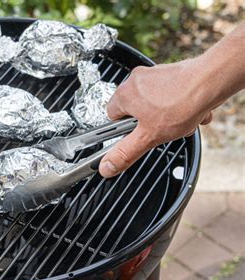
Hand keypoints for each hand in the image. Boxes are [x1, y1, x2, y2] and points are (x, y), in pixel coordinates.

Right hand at [99, 59, 215, 177]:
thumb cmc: (181, 104)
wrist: (211, 82)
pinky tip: (190, 111)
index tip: (138, 134)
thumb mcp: (149, 137)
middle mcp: (135, 80)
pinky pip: (171, 95)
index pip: (112, 118)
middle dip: (151, 124)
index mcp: (123, 94)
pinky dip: (180, 106)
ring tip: (179, 120)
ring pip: (155, 105)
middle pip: (135, 112)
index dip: (125, 130)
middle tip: (162, 129)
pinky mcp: (171, 73)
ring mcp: (154, 74)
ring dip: (168, 116)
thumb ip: (125, 153)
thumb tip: (107, 166)